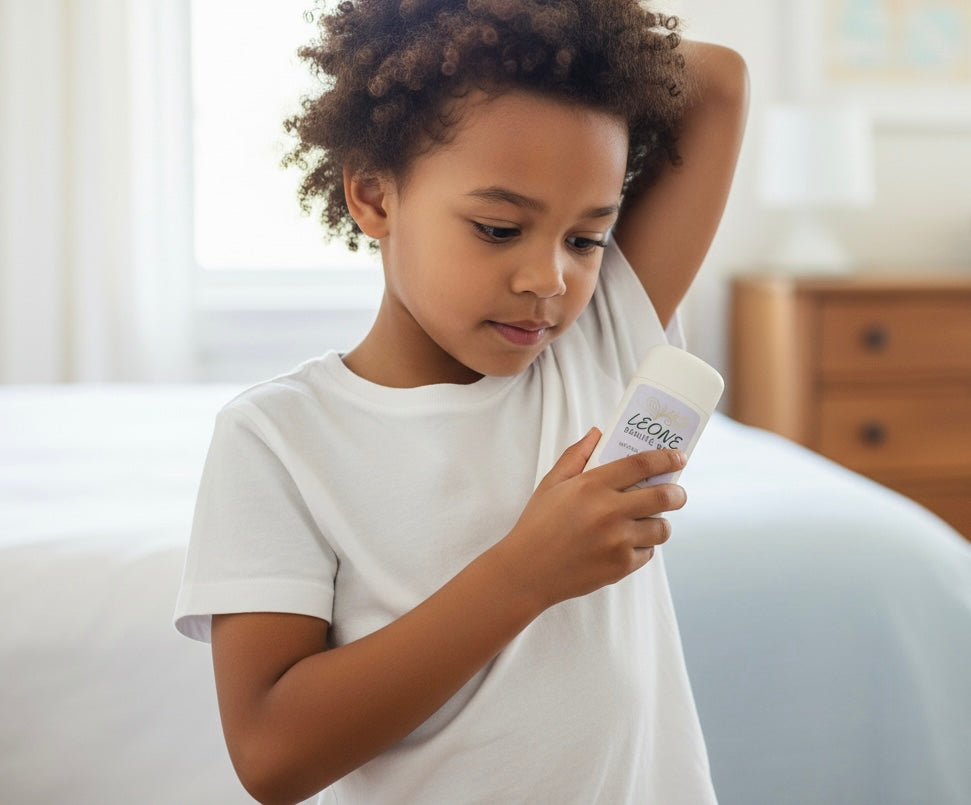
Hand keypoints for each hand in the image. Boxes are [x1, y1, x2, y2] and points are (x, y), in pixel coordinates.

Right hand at [494, 428, 686, 609]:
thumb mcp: (551, 484)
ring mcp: (618, 542)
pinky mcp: (621, 566)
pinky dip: (643, 546)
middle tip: (677, 492)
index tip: (679, 457)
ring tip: (649, 521)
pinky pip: (648, 552)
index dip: (666, 459)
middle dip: (677, 493)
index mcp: (591, 486)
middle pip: (664, 496)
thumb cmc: (537, 525)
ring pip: (661, 528)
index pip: (642, 465)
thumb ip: (575, 456)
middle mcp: (609, 512)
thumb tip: (598, 433)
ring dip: (660, 522)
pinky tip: (628, 543)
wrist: (527, 572)